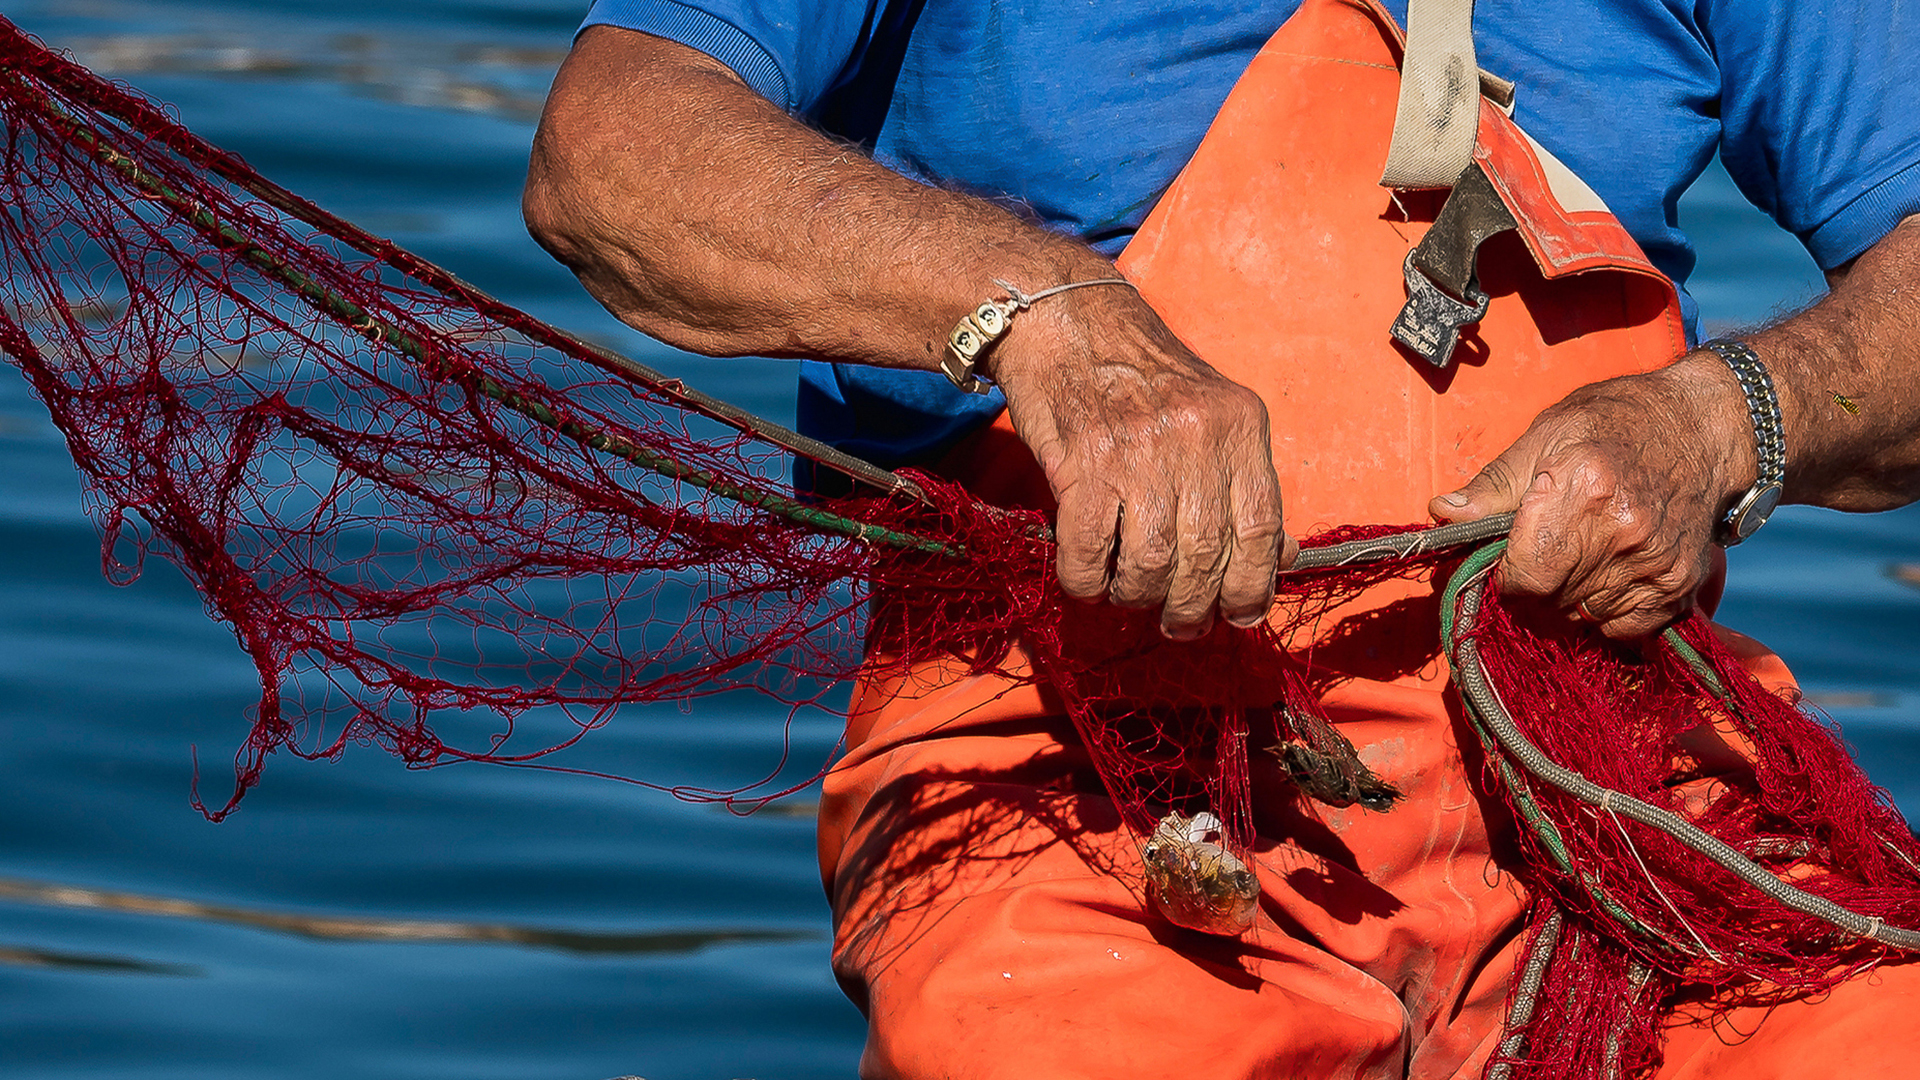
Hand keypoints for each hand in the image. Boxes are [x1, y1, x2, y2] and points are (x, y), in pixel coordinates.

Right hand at [989, 285, 1293, 639]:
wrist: (1064, 322)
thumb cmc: (1141, 377)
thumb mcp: (1211, 414)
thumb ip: (1244, 483)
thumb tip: (1281, 557)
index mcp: (1239, 424)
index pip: (1262, 527)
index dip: (1254, 585)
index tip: (1240, 615)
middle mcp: (1194, 437)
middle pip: (1207, 555)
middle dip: (1193, 606)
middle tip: (1180, 623)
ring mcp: (1137, 452)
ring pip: (1152, 562)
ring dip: (1140, 597)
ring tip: (1132, 597)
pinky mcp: (1082, 465)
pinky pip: (1090, 552)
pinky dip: (1090, 582)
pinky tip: (1091, 582)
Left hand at [1427, 355, 1751, 639]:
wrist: (1704, 428)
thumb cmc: (1617, 423)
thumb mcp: (1547, 434)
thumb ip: (1494, 485)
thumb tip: (1443, 513)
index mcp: (1582, 488)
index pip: (1524, 574)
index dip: (1506, 574)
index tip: (1507, 558)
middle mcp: (1622, 532)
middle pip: (1549, 600)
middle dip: (1534, 585)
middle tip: (1545, 550)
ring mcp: (1655, 563)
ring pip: (1582, 617)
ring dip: (1569, 599)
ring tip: (1582, 554)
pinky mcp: (1680, 585)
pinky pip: (1623, 628)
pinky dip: (1608, 612)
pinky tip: (1610, 572)